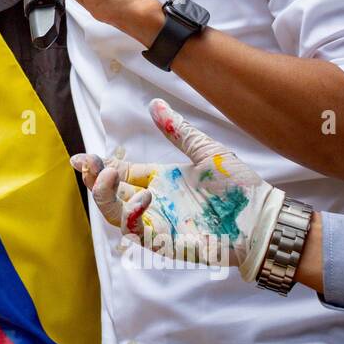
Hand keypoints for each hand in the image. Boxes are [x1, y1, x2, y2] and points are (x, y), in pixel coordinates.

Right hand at [72, 99, 286, 279]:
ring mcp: (157, 222)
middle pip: (109, 193)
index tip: (83, 156)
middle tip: (87, 163)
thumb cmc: (239, 188)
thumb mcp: (204, 151)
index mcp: (161, 180)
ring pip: (113, 213)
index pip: (121, 172)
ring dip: (103, 194)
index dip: (100, 166)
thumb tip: (154, 103)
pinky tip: (143, 195)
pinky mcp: (164, 241)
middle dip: (93, 178)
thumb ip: (177, 130)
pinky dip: (131, 213)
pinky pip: (135, 230)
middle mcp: (154, 202)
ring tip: (108, 174)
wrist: (261, 217)